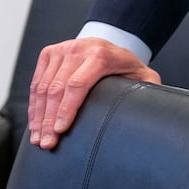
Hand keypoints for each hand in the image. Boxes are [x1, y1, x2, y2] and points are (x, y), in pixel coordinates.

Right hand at [27, 37, 158, 149]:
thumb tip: (154, 107)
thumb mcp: (142, 76)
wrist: (110, 44)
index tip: (61, 131)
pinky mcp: (49, 53)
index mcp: (100, 55)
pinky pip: (36, 82)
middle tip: (47, 143)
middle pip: (57, 89)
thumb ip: (148, 90)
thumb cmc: (125, 67)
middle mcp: (79, 49)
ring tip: (38, 138)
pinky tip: (35, 123)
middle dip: (49, 120)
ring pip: (42, 87)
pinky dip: (34, 105)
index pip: (77, 85)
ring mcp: (62, 49)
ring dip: (38, 116)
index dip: (67, 109)